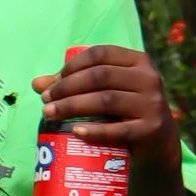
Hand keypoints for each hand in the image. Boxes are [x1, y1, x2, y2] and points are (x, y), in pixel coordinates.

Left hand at [34, 46, 180, 166]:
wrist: (158, 141)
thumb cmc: (126, 109)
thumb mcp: (107, 90)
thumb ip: (76, 83)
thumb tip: (37, 84)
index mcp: (139, 61)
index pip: (100, 54)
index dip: (72, 66)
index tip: (52, 82)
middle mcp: (149, 79)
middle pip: (100, 76)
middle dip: (67, 87)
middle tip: (45, 100)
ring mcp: (152, 105)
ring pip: (106, 100)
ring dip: (73, 106)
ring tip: (49, 114)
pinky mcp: (151, 130)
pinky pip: (118, 130)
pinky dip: (95, 130)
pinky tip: (75, 131)